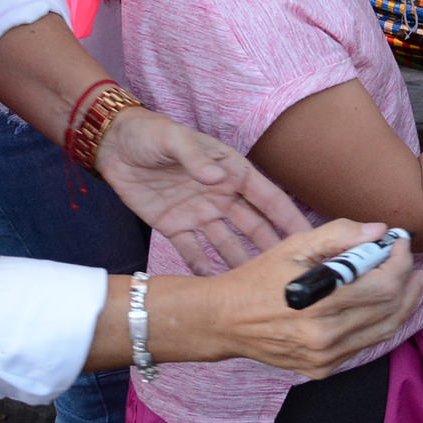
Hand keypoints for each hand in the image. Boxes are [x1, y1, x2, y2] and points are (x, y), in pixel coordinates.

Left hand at [98, 108, 311, 271]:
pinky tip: (214, 286)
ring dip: (241, 262)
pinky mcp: (174, 226)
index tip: (309, 238)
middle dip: (271, 248)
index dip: (289, 217)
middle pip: (253, 226)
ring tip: (256, 289)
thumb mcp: (174, 139)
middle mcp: (221, 195)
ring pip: (226, 243)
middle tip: (289, 275)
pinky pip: (192, 251)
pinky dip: (202, 267)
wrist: (114, 145)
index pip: (268, 198)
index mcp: (231, 171)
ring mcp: (199, 212)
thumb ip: (195, 158)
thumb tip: (216, 177)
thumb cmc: (150, 133)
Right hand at [201, 219, 422, 377]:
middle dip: (409, 282)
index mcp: (321, 303)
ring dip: (403, 305)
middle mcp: (327, 336)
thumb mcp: (294, 245)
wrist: (225, 320)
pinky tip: (384, 307)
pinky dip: (380, 324)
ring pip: (384, 331)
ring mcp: (326, 358)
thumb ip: (339, 235)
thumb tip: (379, 231)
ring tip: (413, 284)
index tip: (400, 243)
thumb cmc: (259, 278)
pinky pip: (364, 345)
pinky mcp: (323, 369)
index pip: (384, 286)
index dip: (401, 262)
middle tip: (415, 265)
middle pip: (390, 310)